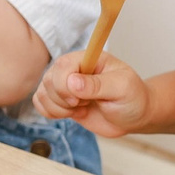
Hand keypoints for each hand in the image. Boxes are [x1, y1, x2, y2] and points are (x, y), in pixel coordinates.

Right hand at [33, 49, 150, 135]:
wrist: (133, 116)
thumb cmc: (132, 98)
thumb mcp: (122, 89)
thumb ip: (98, 85)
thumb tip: (72, 82)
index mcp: (88, 58)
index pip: (62, 65)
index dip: (65, 85)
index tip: (80, 99)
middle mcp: (73, 68)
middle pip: (49, 80)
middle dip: (64, 100)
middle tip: (86, 104)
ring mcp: (65, 84)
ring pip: (42, 93)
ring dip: (59, 109)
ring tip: (82, 109)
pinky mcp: (61, 100)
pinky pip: (40, 104)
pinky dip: (52, 113)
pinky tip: (72, 114)